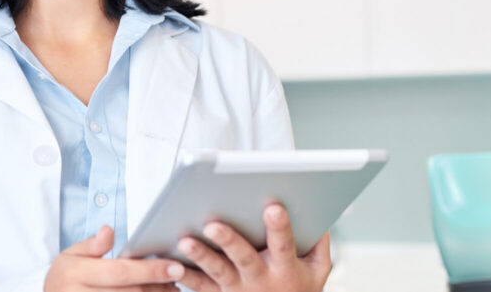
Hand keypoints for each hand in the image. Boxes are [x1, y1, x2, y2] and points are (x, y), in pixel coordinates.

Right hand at [44, 225, 184, 290]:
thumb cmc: (65, 276)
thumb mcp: (71, 255)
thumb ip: (93, 245)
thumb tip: (109, 231)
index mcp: (76, 274)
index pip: (120, 272)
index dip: (150, 270)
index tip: (175, 266)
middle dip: (158, 286)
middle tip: (180, 277)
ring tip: (172, 289)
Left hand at [176, 204, 331, 291]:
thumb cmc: (300, 289)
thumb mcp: (318, 269)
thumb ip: (319, 241)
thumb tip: (317, 209)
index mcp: (286, 269)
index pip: (284, 244)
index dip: (279, 226)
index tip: (273, 206)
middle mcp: (261, 280)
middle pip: (243, 258)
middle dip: (229, 241)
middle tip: (213, 225)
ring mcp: (238, 290)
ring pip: (217, 272)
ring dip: (201, 257)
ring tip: (184, 241)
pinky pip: (201, 287)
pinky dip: (186, 277)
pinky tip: (171, 265)